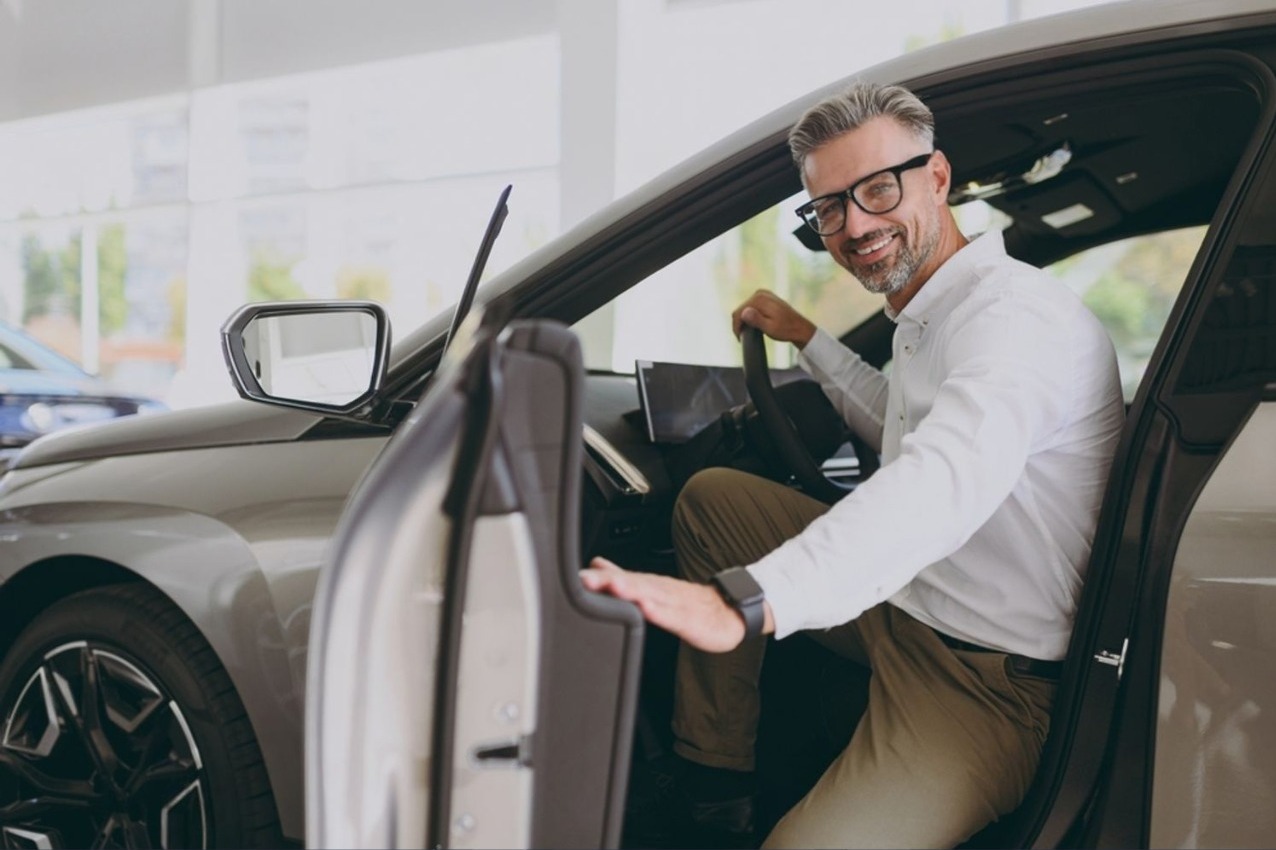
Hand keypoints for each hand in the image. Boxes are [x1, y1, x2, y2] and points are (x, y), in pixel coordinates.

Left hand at [580, 557, 754, 652]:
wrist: (729, 611)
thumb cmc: (688, 602)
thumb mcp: (652, 589)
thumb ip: (624, 577)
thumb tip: (596, 565)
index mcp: (649, 585)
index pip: (620, 578)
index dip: (597, 578)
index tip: (575, 577)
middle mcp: (659, 590)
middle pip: (632, 583)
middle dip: (608, 581)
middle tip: (586, 580)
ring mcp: (675, 604)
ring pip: (652, 596)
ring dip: (632, 591)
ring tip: (614, 588)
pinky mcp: (690, 620)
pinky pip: (674, 616)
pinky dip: (660, 612)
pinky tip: (648, 610)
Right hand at [731, 289, 816, 348]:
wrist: (799, 327)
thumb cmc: (786, 330)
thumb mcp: (770, 328)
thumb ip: (756, 320)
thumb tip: (744, 312)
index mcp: (760, 300)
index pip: (739, 312)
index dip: (736, 327)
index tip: (739, 338)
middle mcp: (760, 293)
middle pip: (740, 309)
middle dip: (739, 323)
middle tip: (742, 337)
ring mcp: (763, 293)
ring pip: (744, 307)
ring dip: (744, 319)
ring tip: (747, 332)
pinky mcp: (765, 296)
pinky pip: (751, 305)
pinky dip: (750, 315)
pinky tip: (753, 324)